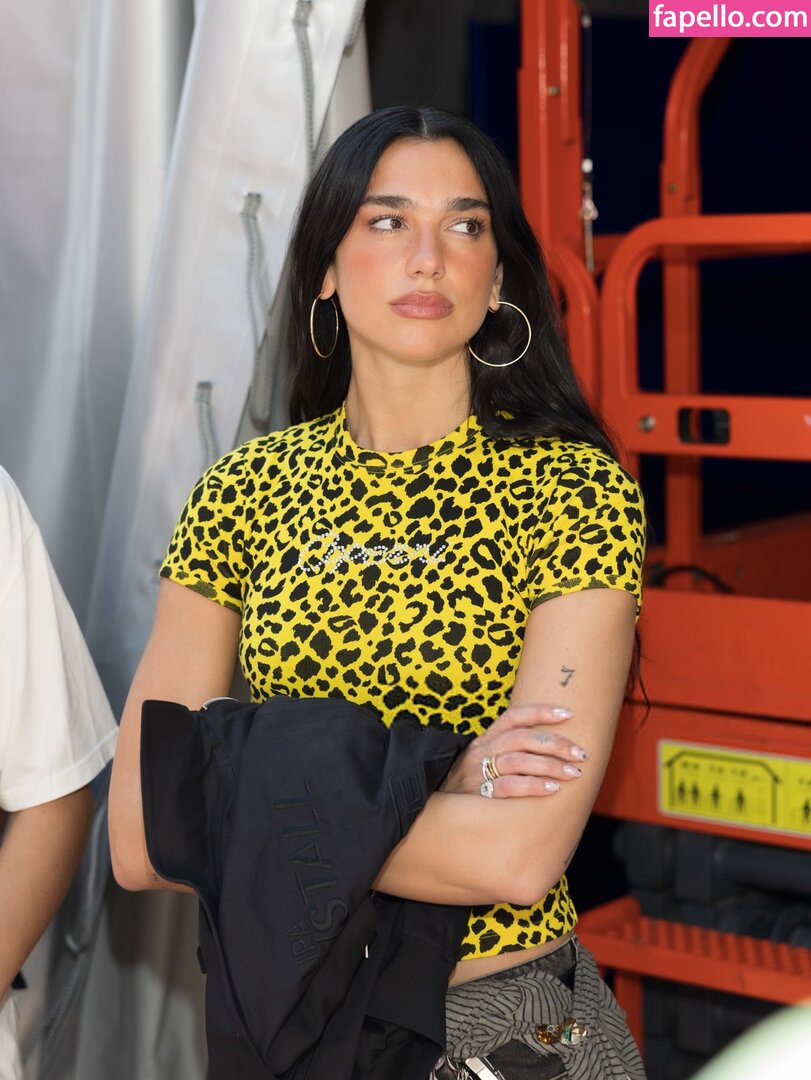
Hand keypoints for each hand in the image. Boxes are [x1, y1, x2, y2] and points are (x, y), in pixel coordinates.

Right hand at [440, 703, 588, 797]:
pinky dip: (533, 786)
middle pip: (522, 738)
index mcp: (483, 740)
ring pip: (519, 760)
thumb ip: (505, 754)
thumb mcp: (480, 763)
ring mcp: (477, 772)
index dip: (541, 712)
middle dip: (555, 743)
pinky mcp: (478, 795)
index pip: (514, 717)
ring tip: (574, 773)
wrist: (433, 812)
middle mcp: (480, 751)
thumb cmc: (466, 788)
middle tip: (581, 754)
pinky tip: (553, 789)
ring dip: (550, 765)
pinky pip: (509, 786)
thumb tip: (545, 749)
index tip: (568, 715)